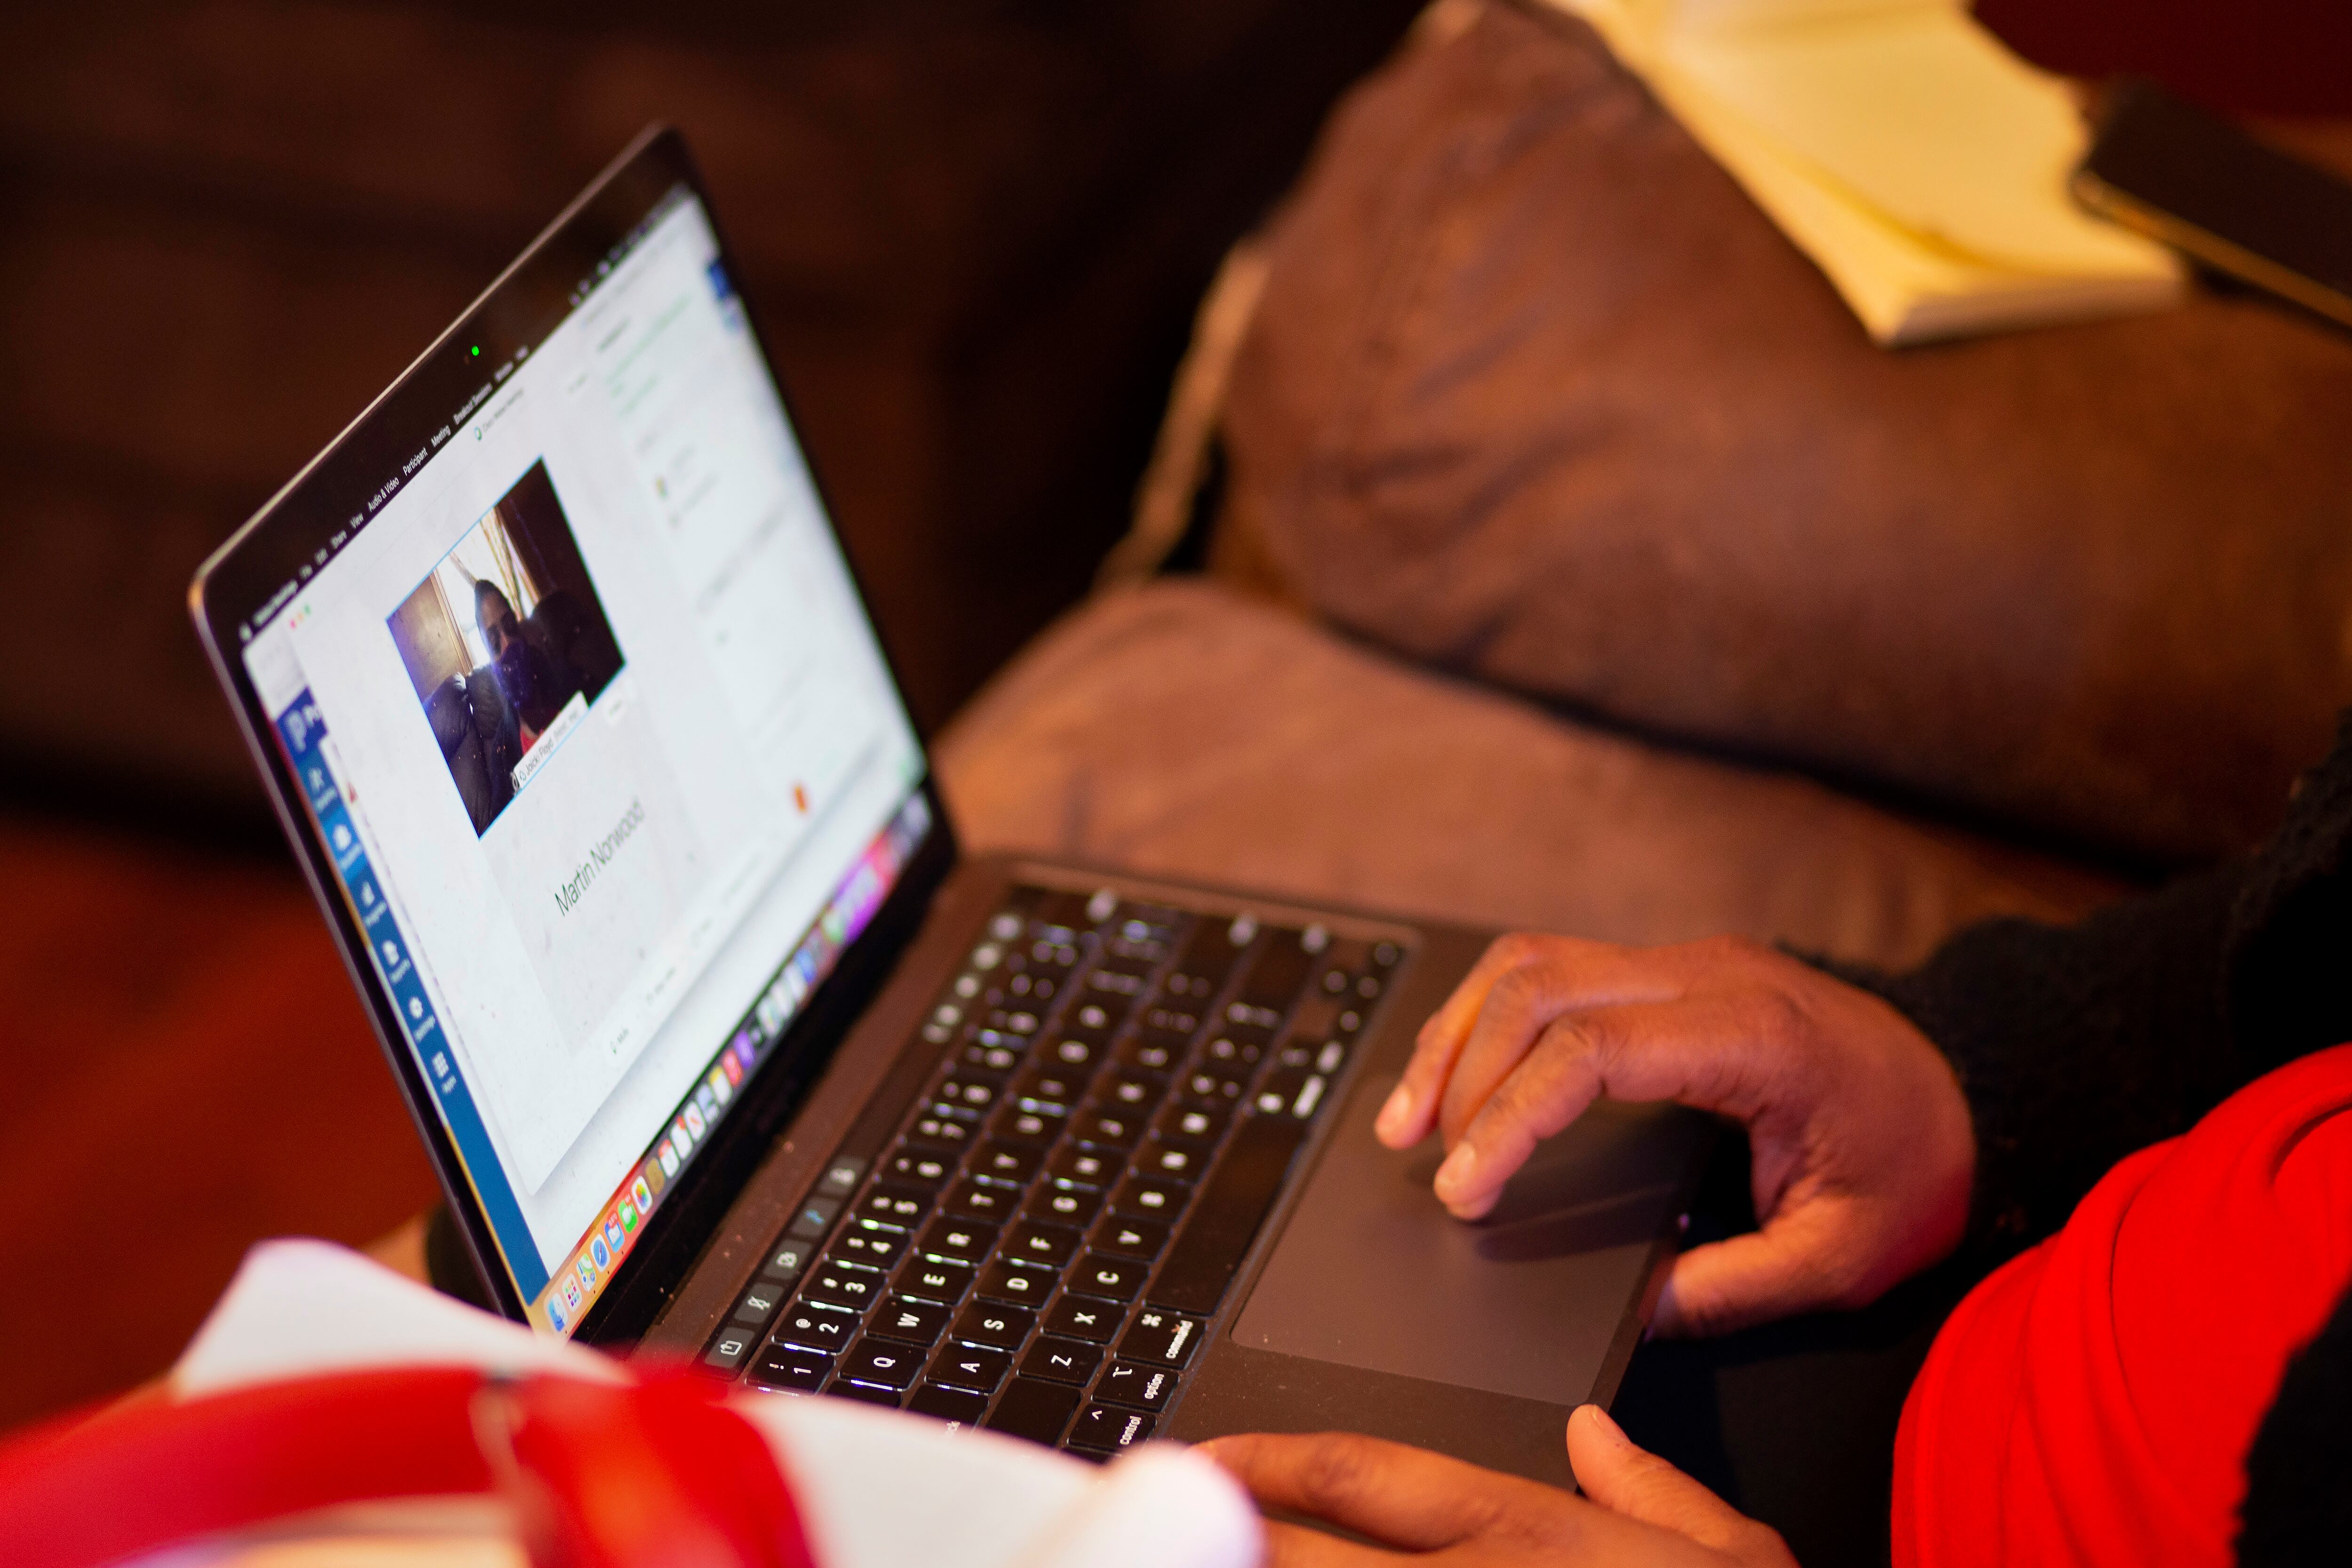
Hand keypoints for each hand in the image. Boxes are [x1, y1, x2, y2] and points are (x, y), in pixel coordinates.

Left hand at [1201, 1407, 1793, 1567]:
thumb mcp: (1737, 1559)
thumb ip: (1658, 1493)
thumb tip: (1598, 1438)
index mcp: (1529, 1536)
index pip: (1359, 1471)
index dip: (1264, 1458)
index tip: (1204, 1455)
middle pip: (1295, 1545)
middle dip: (1209, 1527)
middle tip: (1147, 1512)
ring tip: (1185, 1561)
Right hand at [1373, 933, 1973, 1335]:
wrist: (1976, 1088)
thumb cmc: (1914, 1163)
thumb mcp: (1841, 1256)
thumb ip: (1732, 1288)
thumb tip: (1629, 1309)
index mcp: (1752, 1035)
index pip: (1587, 1047)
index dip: (1507, 1117)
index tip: (1466, 1189)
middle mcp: (1709, 974)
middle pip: (1540, 987)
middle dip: (1460, 1073)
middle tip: (1421, 1162)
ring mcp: (1685, 960)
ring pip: (1533, 961)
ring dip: (1458, 1032)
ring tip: (1408, 1117)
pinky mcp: (1669, 970)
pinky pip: (1556, 967)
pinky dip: (1491, 1018)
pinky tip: (1460, 1073)